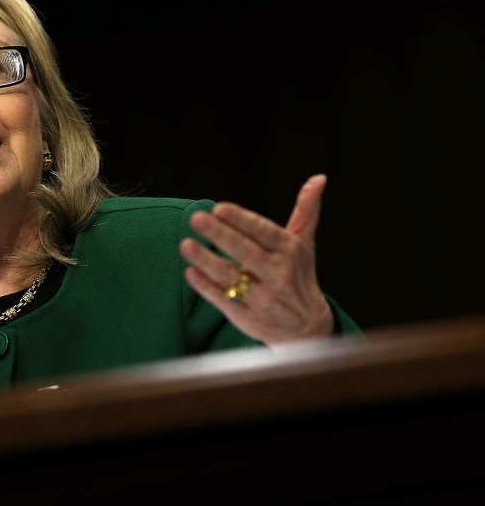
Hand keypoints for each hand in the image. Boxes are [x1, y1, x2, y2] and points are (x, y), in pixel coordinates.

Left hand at [179, 174, 333, 343]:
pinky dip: (206, 287)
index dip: (242, 221)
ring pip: (231, 277)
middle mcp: (277, 274)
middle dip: (221, 235)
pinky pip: (224, 300)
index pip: (264, 232)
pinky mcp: (247, 317)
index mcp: (289, 251)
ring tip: (186, 245)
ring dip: (207, 261)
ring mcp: (262, 298)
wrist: (307, 327)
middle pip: (246, 252)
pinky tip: (190, 273)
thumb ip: (306, 210)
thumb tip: (319, 178)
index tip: (220, 208)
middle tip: (196, 218)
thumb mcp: (304, 244)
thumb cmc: (298, 276)